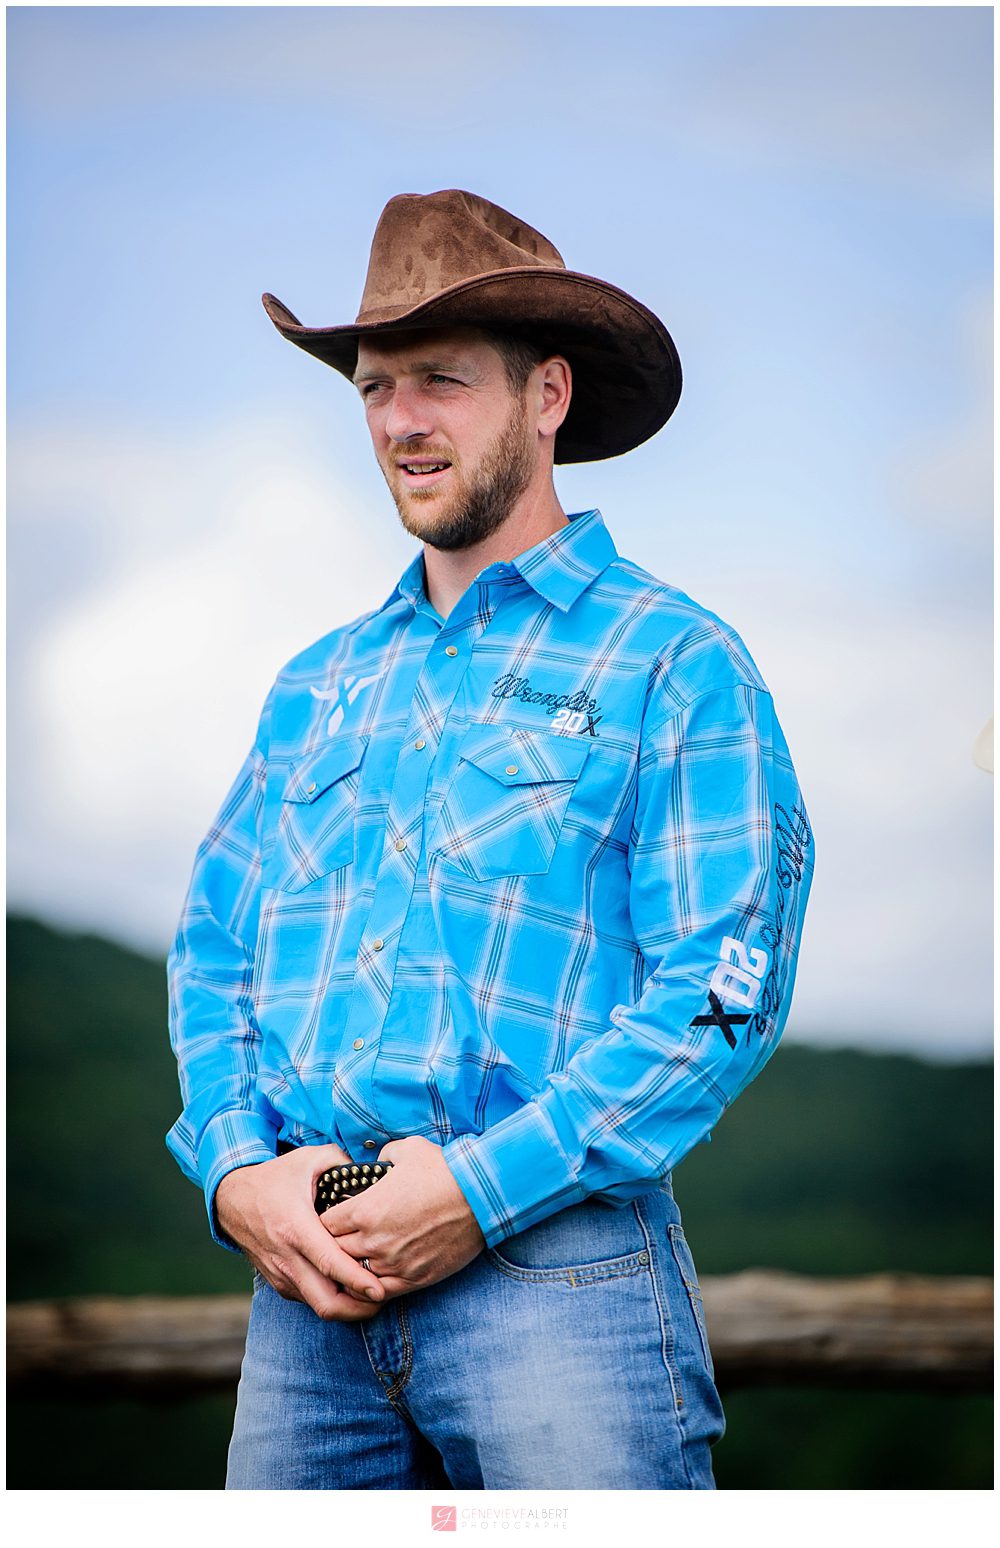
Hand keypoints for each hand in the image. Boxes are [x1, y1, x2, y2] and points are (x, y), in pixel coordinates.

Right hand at [215, 1145, 386, 1319]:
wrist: (231, 1198)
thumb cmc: (275, 1178)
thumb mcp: (309, 1159)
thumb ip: (343, 1163)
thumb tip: (372, 1173)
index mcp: (296, 1227)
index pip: (330, 1264)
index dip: (357, 1281)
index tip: (380, 1291)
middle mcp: (286, 1257)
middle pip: (325, 1302)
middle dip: (357, 1308)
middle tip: (383, 1298)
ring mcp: (280, 1274)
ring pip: (318, 1306)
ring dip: (346, 1306)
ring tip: (371, 1295)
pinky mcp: (278, 1282)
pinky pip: (308, 1299)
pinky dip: (330, 1299)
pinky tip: (348, 1287)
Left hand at [321, 1135, 485, 1298]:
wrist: (479, 1196)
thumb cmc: (442, 1170)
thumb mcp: (406, 1150)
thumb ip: (382, 1158)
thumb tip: (377, 1163)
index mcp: (364, 1210)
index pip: (326, 1225)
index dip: (329, 1220)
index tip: (336, 1217)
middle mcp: (373, 1241)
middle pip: (336, 1252)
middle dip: (337, 1245)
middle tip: (345, 1239)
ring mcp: (393, 1263)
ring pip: (355, 1275)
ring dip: (354, 1267)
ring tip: (359, 1259)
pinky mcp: (414, 1278)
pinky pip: (381, 1292)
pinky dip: (373, 1286)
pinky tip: (374, 1278)